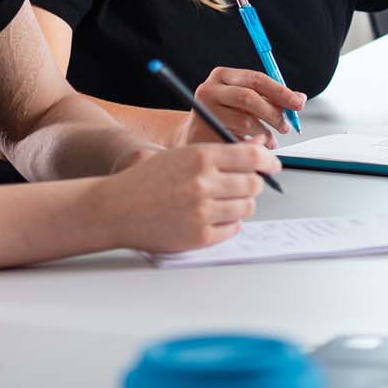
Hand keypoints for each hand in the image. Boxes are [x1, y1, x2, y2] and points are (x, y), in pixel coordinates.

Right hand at [94, 142, 279, 253]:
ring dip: (239, 205)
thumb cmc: (146, 181)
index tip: (273, 165)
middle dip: (253, 184)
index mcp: (200, 157)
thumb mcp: (181, 156)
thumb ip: (219, 154)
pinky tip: (209, 218)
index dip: (268, 161)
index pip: (253, 156)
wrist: (114, 208)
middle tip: (242, 186)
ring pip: (246, 207)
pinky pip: (232, 229)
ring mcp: (202, 211)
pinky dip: (227, 224)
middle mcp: (203, 183)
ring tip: (219, 203)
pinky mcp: (199, 236)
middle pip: (254, 184)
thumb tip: (258, 151)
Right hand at [178, 67, 304, 146]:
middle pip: (249, 98)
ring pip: (244, 121)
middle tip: (286, 127)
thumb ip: (270, 97)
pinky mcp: (201, 132)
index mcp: (223, 75)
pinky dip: (251, 144)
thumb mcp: (246, 100)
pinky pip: (236, 140)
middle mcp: (209, 89)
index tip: (299, 103)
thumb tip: (299, 99)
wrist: (194, 133)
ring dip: (265, 133)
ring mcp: (203, 111)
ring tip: (272, 140)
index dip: (281, 92)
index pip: (257, 79)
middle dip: (274, 113)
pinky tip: (256, 145)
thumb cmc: (226, 115)